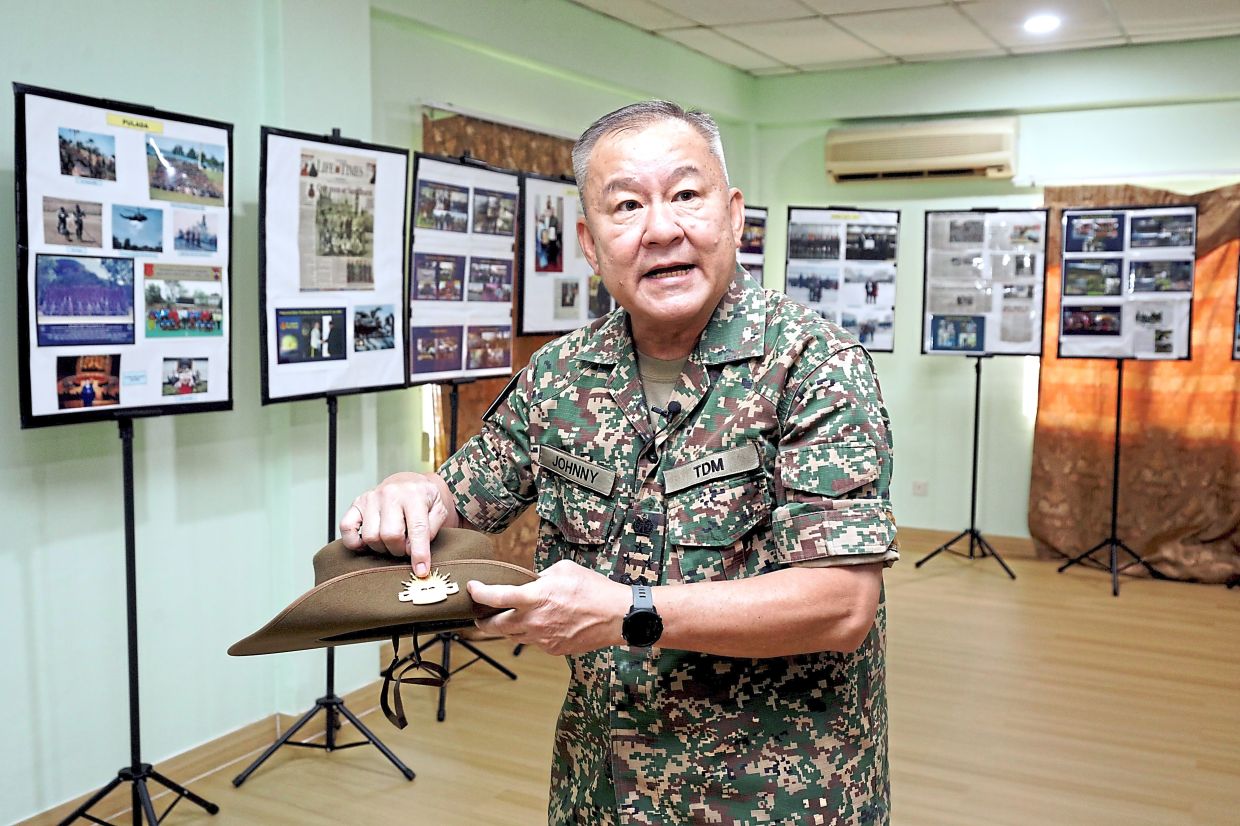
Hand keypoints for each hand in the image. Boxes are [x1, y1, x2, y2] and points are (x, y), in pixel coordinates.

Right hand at [339, 472, 457, 575]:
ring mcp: (371, 498)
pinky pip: (346, 528)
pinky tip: (368, 544)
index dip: (419, 554)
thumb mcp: (439, 510)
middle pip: (391, 536)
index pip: (417, 529)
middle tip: (406, 548)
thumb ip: (432, 530)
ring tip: (392, 543)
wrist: (408, 483)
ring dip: (382, 548)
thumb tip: (417, 553)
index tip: (422, 571)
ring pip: (371, 537)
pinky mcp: (356, 504)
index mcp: (414, 495)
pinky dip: (354, 542)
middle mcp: (390, 494)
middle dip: (400, 550)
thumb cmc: (424, 500)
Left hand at [468, 560, 629, 655]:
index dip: (479, 593)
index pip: (497, 597)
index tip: (472, 588)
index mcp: (535, 597)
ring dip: (506, 628)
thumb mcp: (564, 570)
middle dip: (482, 621)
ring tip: (507, 619)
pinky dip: (529, 634)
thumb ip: (541, 576)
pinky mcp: (552, 649)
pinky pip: (532, 642)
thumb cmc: (594, 590)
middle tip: (479, 616)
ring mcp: (542, 638)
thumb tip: (531, 582)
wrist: (616, 616)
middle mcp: (534, 621)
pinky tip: (537, 625)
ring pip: (512, 637)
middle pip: (495, 626)